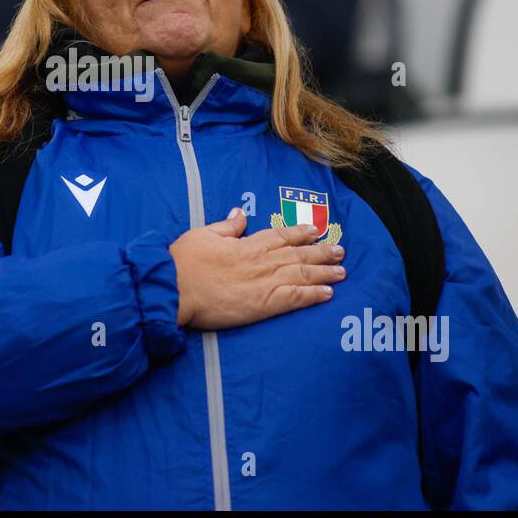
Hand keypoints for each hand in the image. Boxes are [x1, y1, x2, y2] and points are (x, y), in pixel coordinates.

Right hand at [170, 208, 344, 329]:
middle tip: (340, 250)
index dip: (300, 232)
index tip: (316, 230)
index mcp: (247, 243)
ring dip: (324, 272)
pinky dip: (313, 295)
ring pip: (302, 274)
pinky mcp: (263, 304)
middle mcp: (261, 260)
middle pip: (298, 254)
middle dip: (321, 251)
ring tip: (342, 271)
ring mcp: (264, 282)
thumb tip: (240, 214)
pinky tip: (328, 294)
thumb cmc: (183, 261)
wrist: (175, 287)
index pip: (280, 235)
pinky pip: (295, 298)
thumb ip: (226, 226)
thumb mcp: (203, 234)